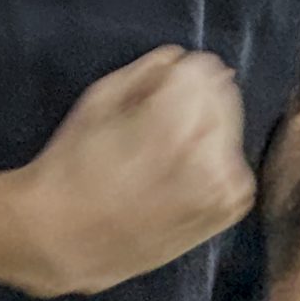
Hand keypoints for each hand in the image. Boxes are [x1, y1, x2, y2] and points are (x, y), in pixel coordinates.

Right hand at [13, 46, 254, 296]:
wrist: (67, 241)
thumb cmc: (73, 165)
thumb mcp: (97, 100)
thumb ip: (146, 71)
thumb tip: (183, 59)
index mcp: (175, 120)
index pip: (204, 68)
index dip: (175, 74)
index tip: (152, 92)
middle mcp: (211, 153)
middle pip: (224, 93)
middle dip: (194, 98)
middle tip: (154, 123)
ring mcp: (226, 186)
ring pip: (231, 126)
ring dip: (204, 129)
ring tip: (164, 153)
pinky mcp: (229, 209)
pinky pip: (233, 162)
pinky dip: (212, 160)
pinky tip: (178, 175)